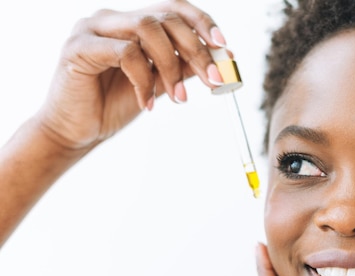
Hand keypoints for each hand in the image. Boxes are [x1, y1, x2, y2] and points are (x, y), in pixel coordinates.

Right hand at [33, 0, 224, 149]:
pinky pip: (125, 53)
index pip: (173, 8)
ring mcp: (93, 28)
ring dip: (171, 66)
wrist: (77, 131)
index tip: (224, 46)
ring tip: (179, 98)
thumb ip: (183, 66)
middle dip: (196, 49)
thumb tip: (219, 58)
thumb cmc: (114, 105)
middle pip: (165, 17)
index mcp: (132, 22)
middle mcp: (113, 18)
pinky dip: (144, 80)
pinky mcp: (78, 46)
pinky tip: (148, 103)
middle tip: (214, 79)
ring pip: (147, 29)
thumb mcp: (159, 83)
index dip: (202, 22)